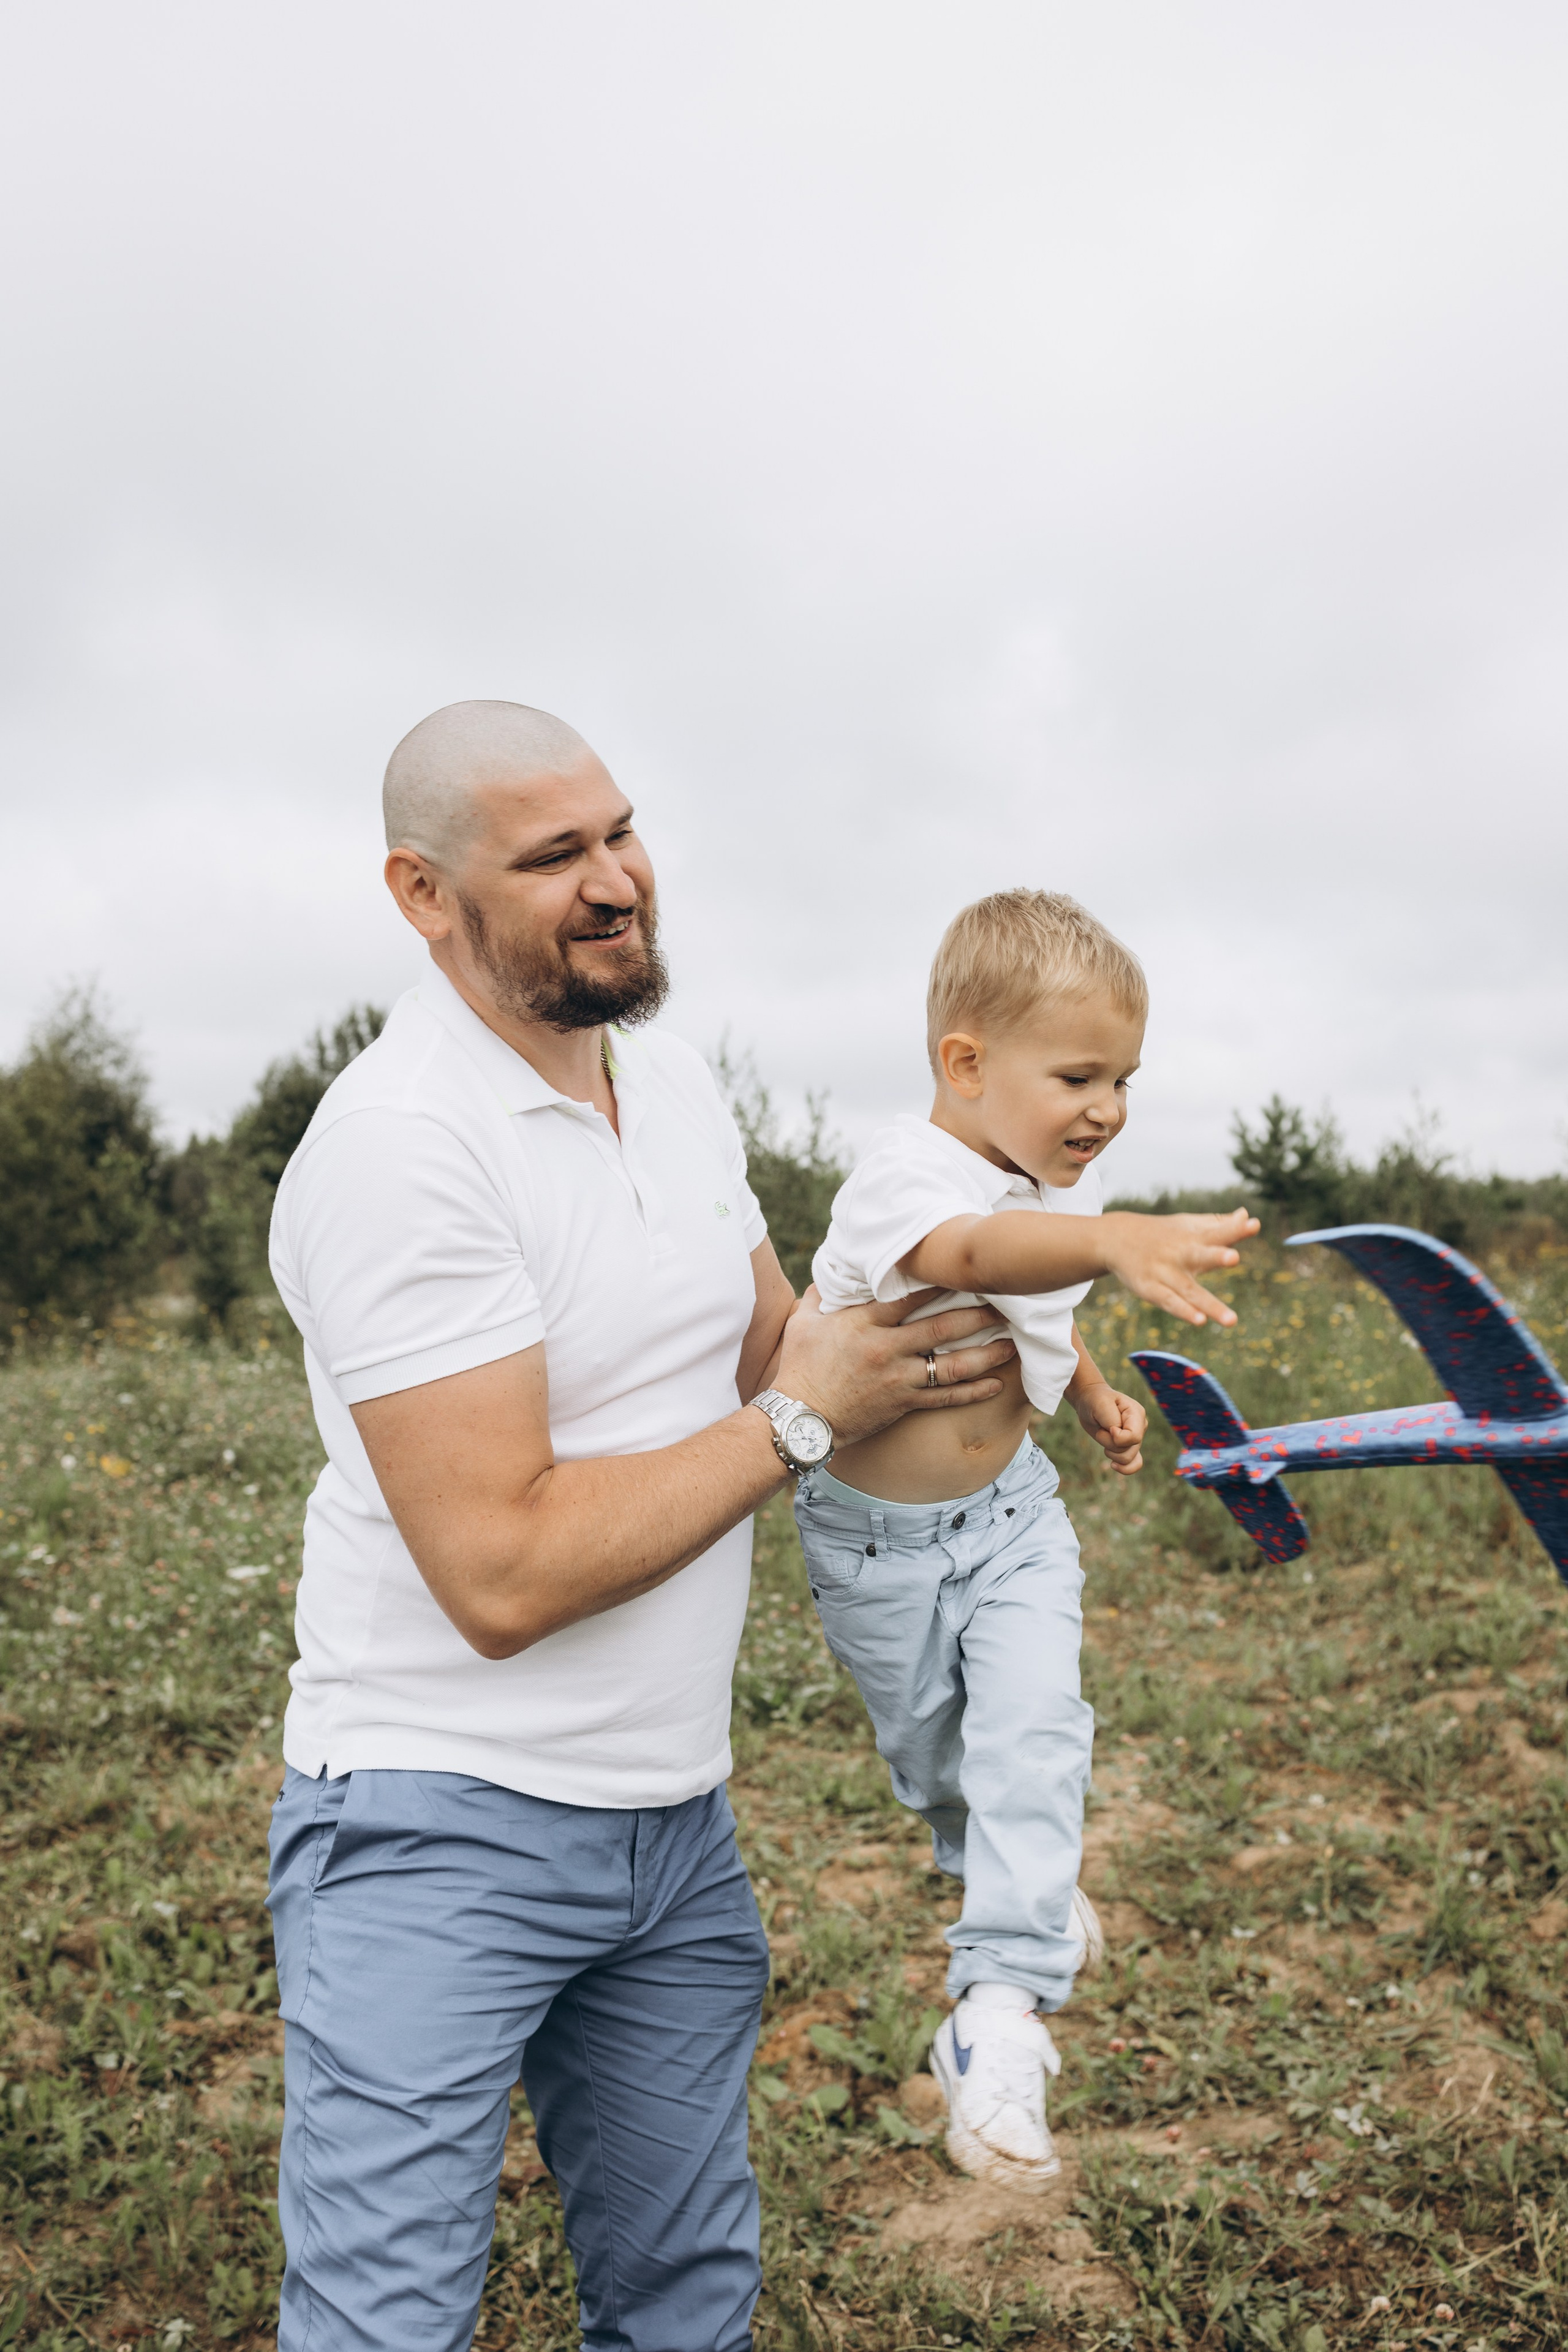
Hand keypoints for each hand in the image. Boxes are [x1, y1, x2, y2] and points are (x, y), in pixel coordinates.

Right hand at [774, 1288, 1017, 1446]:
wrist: (800, 1419)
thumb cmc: (800, 1367)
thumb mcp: (804, 1323)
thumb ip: (823, 1296)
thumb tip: (833, 1272)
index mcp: (864, 1324)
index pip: (909, 1297)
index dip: (940, 1282)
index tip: (965, 1269)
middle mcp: (886, 1349)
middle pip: (941, 1328)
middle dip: (976, 1315)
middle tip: (1005, 1303)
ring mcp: (898, 1379)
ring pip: (951, 1365)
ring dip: (985, 1355)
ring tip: (1012, 1344)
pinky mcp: (903, 1404)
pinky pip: (944, 1398)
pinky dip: (973, 1393)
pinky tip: (997, 1385)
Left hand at [1073, 1381, 1145, 1475]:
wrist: (1090, 1401)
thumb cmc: (1095, 1400)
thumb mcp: (1100, 1405)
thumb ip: (1112, 1420)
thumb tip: (1118, 1438)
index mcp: (1136, 1413)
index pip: (1133, 1436)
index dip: (1117, 1438)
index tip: (1107, 1428)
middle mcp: (1140, 1426)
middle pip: (1129, 1450)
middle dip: (1109, 1443)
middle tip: (1101, 1429)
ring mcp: (1136, 1437)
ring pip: (1128, 1459)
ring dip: (1110, 1452)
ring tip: (1104, 1436)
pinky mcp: (1129, 1446)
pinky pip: (1134, 1464)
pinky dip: (1125, 1468)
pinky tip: (1113, 1465)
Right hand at [1101, 1206, 1257, 1327]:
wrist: (1117, 1238)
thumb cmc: (1164, 1233)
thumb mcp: (1189, 1225)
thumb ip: (1220, 1224)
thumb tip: (1248, 1217)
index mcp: (1193, 1236)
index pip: (1217, 1232)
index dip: (1235, 1229)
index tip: (1252, 1225)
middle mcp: (1180, 1253)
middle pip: (1200, 1256)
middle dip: (1217, 1256)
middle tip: (1234, 1257)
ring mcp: (1164, 1273)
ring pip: (1189, 1290)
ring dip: (1210, 1305)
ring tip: (1231, 1320)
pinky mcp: (1150, 1290)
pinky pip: (1169, 1302)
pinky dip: (1183, 1311)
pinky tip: (1200, 1321)